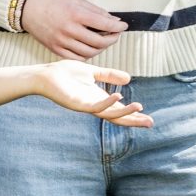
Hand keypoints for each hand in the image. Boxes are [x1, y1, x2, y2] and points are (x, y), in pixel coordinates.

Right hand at [21, 0, 127, 58]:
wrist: (28, 9)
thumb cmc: (54, 2)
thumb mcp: (76, 0)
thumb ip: (96, 11)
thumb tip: (115, 21)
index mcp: (76, 13)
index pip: (104, 24)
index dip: (118, 27)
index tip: (123, 26)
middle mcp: (69, 29)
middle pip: (99, 42)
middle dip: (112, 39)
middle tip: (115, 35)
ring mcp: (61, 41)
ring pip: (90, 52)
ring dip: (101, 48)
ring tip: (104, 42)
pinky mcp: (55, 49)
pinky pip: (77, 58)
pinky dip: (87, 55)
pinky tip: (90, 48)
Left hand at [31, 62, 152, 127]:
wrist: (45, 75)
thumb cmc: (65, 74)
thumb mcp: (93, 72)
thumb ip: (109, 75)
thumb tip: (129, 79)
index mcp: (98, 99)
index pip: (120, 110)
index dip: (134, 115)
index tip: (149, 119)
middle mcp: (94, 105)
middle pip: (117, 117)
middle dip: (133, 120)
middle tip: (150, 123)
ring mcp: (86, 106)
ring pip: (108, 114)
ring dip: (124, 112)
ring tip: (139, 107)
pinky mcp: (77, 103)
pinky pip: (95, 106)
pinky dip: (107, 102)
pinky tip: (118, 96)